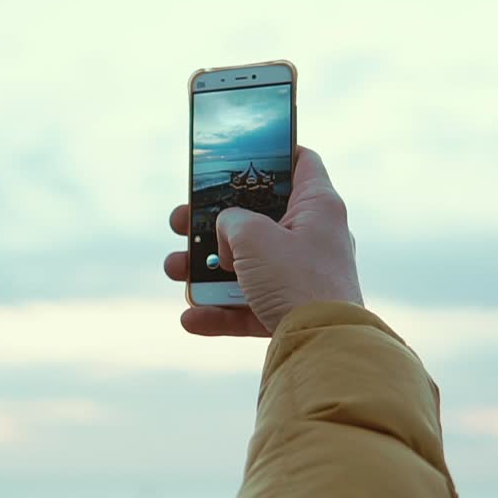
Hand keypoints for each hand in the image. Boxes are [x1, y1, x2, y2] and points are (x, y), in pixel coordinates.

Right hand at [164, 146, 362, 336]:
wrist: (322, 345)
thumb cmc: (296, 281)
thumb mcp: (252, 236)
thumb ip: (231, 221)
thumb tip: (226, 235)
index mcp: (316, 206)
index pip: (301, 163)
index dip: (272, 152)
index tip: (240, 155)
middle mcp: (312, 237)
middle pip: (256, 218)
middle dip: (212, 222)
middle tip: (182, 221)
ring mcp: (300, 276)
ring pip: (245, 264)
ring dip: (205, 269)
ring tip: (175, 270)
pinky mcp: (289, 310)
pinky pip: (247, 305)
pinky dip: (219, 311)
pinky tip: (191, 317)